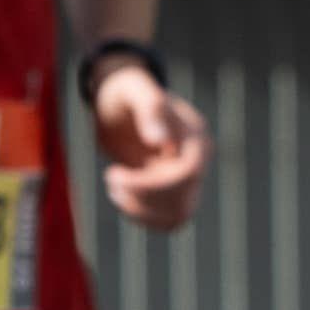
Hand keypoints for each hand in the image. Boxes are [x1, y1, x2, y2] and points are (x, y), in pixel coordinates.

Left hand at [90, 60, 210, 228]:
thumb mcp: (132, 90)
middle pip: (184, 200)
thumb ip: (149, 108)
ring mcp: (185, 175)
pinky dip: (142, 216)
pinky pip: (168, 218)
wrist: (118, 102)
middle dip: (142, 197)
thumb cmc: (125, 91)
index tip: (113, 174)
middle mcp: (197, 157)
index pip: (189, 172)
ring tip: (113, 186)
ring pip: (178, 215)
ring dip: (142, 211)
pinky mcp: (171, 188)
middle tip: (111, 177)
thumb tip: (160, 140)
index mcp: (194, 133)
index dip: (152, 184)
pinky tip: (119, 195)